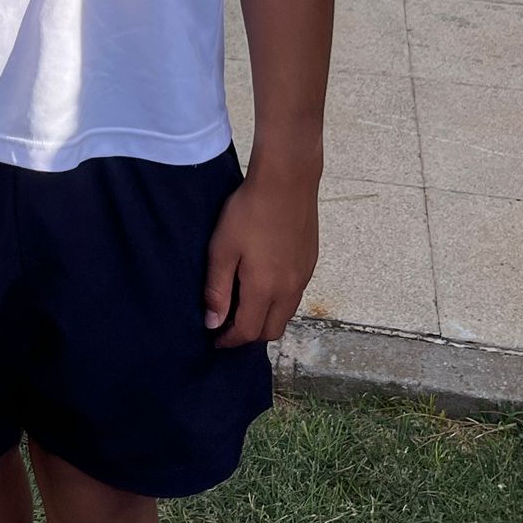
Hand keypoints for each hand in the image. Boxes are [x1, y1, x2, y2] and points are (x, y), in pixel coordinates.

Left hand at [203, 167, 319, 346]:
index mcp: (265, 289)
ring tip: (243, 307)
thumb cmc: (248, 212)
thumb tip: (213, 323)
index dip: (229, 341)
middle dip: (249, 336)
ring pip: (285, 315)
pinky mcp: (310, 264)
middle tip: (228, 326)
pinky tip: (263, 285)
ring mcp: (303, 277)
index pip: (248, 332)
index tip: (215, 339)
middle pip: (271, 331)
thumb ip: (217, 289)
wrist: (287, 181)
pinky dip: (278, 303)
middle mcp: (289, 290)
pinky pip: (294, 297)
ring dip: (265, 319)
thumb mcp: (222, 249)